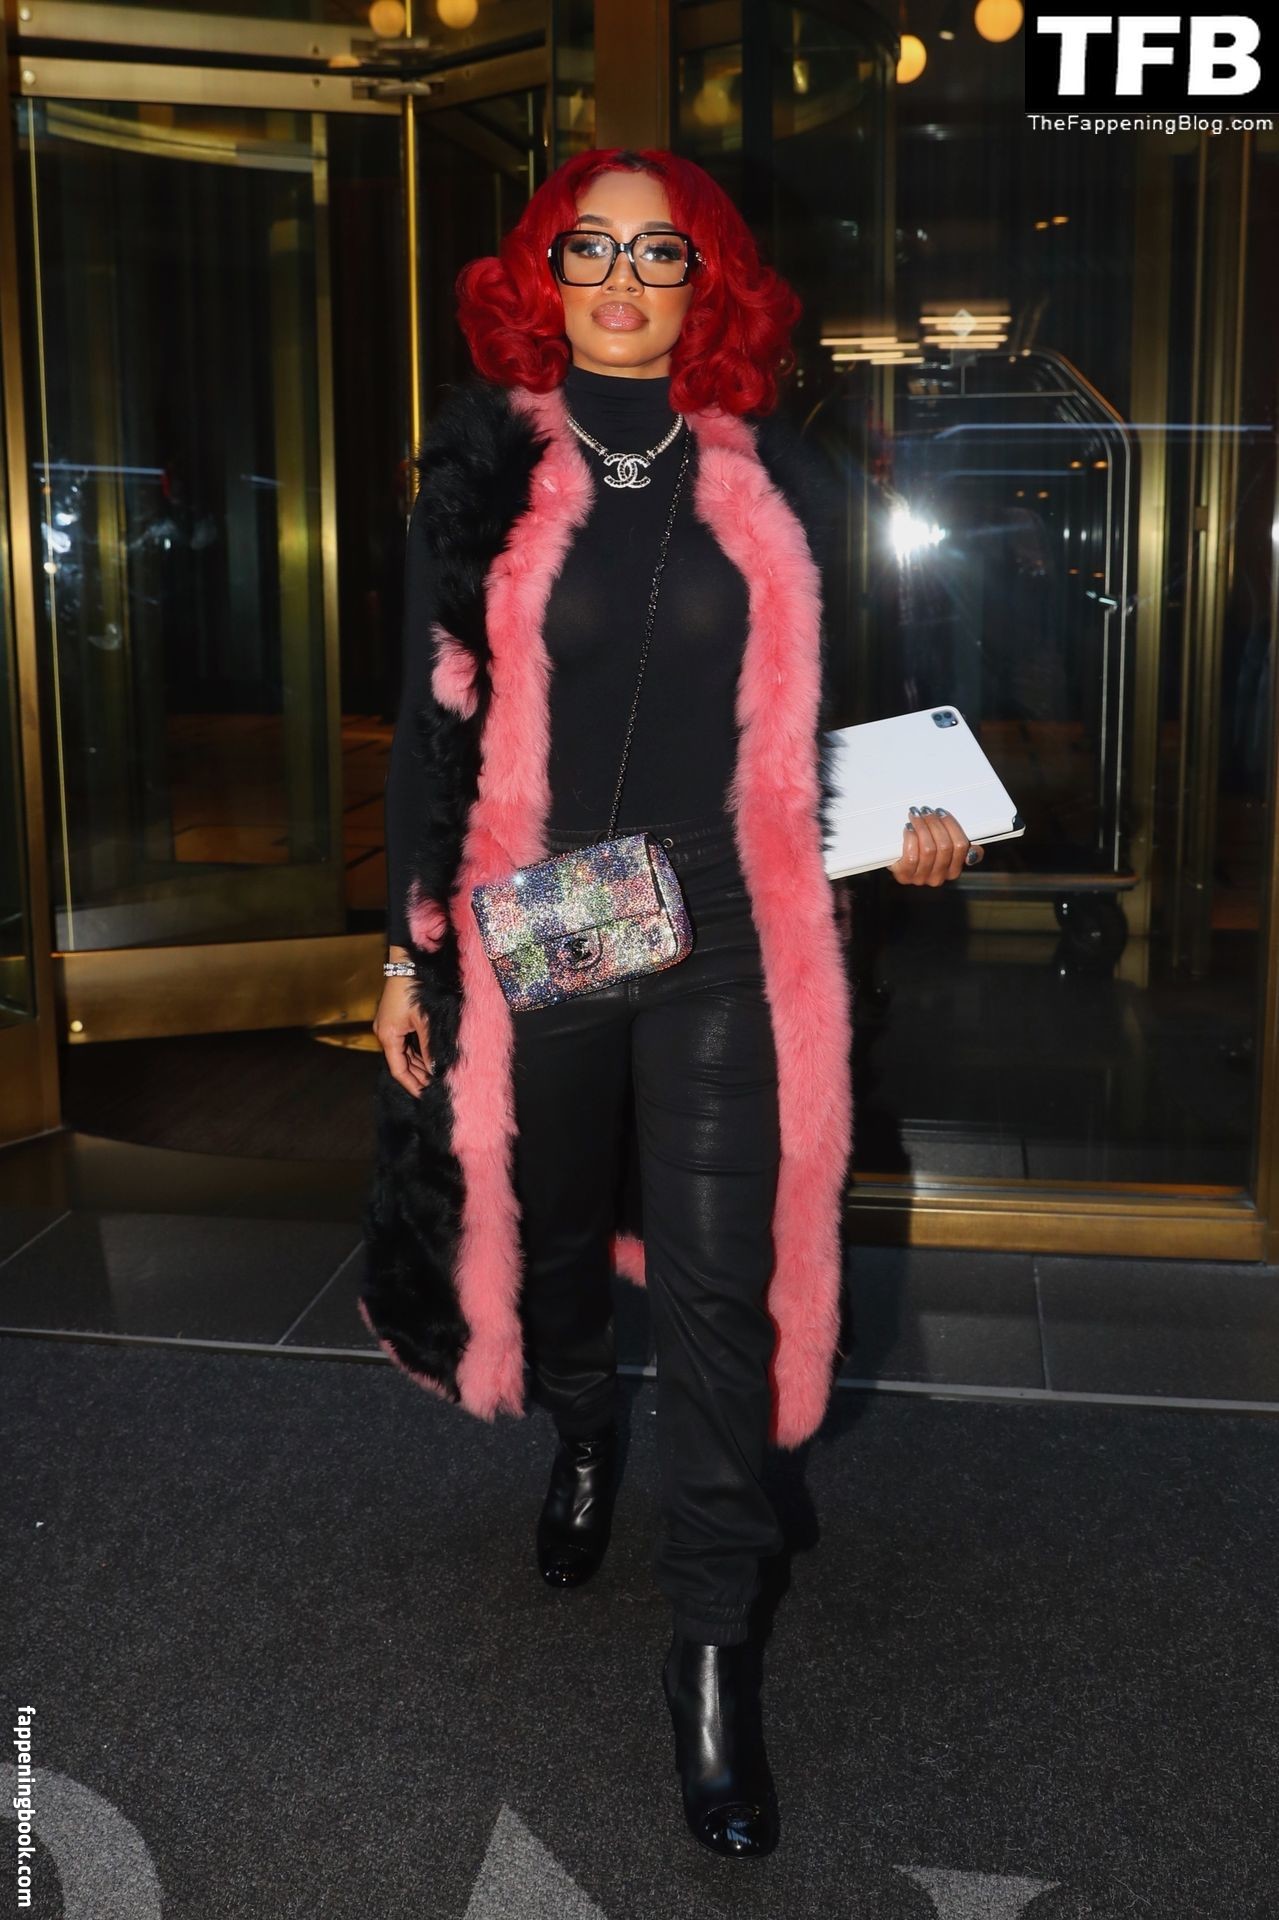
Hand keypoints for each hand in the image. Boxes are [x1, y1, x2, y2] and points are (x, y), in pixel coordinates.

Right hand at [373, 968, 434, 1096]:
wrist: (406, 964)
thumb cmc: (415, 991)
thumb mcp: (425, 1022)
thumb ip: (429, 1048)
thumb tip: (435, 1070)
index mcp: (388, 1036)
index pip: (398, 1069)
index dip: (412, 1084)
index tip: (425, 1095)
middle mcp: (383, 1033)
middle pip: (399, 1063)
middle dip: (416, 1076)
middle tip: (434, 1088)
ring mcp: (387, 1026)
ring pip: (402, 1053)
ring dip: (417, 1065)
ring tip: (433, 1077)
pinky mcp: (393, 1020)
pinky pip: (403, 1042)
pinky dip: (415, 1052)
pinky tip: (428, 1059)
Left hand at [887, 806, 984, 885]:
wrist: (896, 864)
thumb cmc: (920, 853)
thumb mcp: (943, 852)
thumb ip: (960, 849)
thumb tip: (975, 852)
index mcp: (953, 870)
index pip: (961, 846)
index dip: (951, 825)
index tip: (941, 812)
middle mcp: (939, 877)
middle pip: (944, 846)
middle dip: (934, 823)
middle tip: (926, 811)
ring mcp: (921, 878)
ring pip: (928, 849)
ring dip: (922, 827)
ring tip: (915, 816)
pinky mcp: (905, 876)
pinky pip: (912, 856)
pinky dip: (911, 838)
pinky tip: (908, 829)